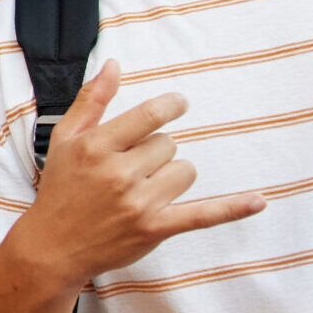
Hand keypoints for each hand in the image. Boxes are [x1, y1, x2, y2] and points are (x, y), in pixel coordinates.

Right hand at [11, 59, 263, 288]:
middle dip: (154, 154)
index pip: (149, 117)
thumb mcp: (65, 138)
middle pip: (168, 145)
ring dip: (170, 177)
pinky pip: (202, 214)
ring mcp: (139, 203)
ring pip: (184, 171)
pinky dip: (232, 208)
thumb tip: (113, 64)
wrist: (54, 247)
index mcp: (97, 147)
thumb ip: (92, 100)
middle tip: (129, 171)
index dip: (169, 107)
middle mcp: (119, 173)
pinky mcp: (155, 229)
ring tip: (142, 190)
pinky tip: (259, 201)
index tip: (178, 104)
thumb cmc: (60, 190)